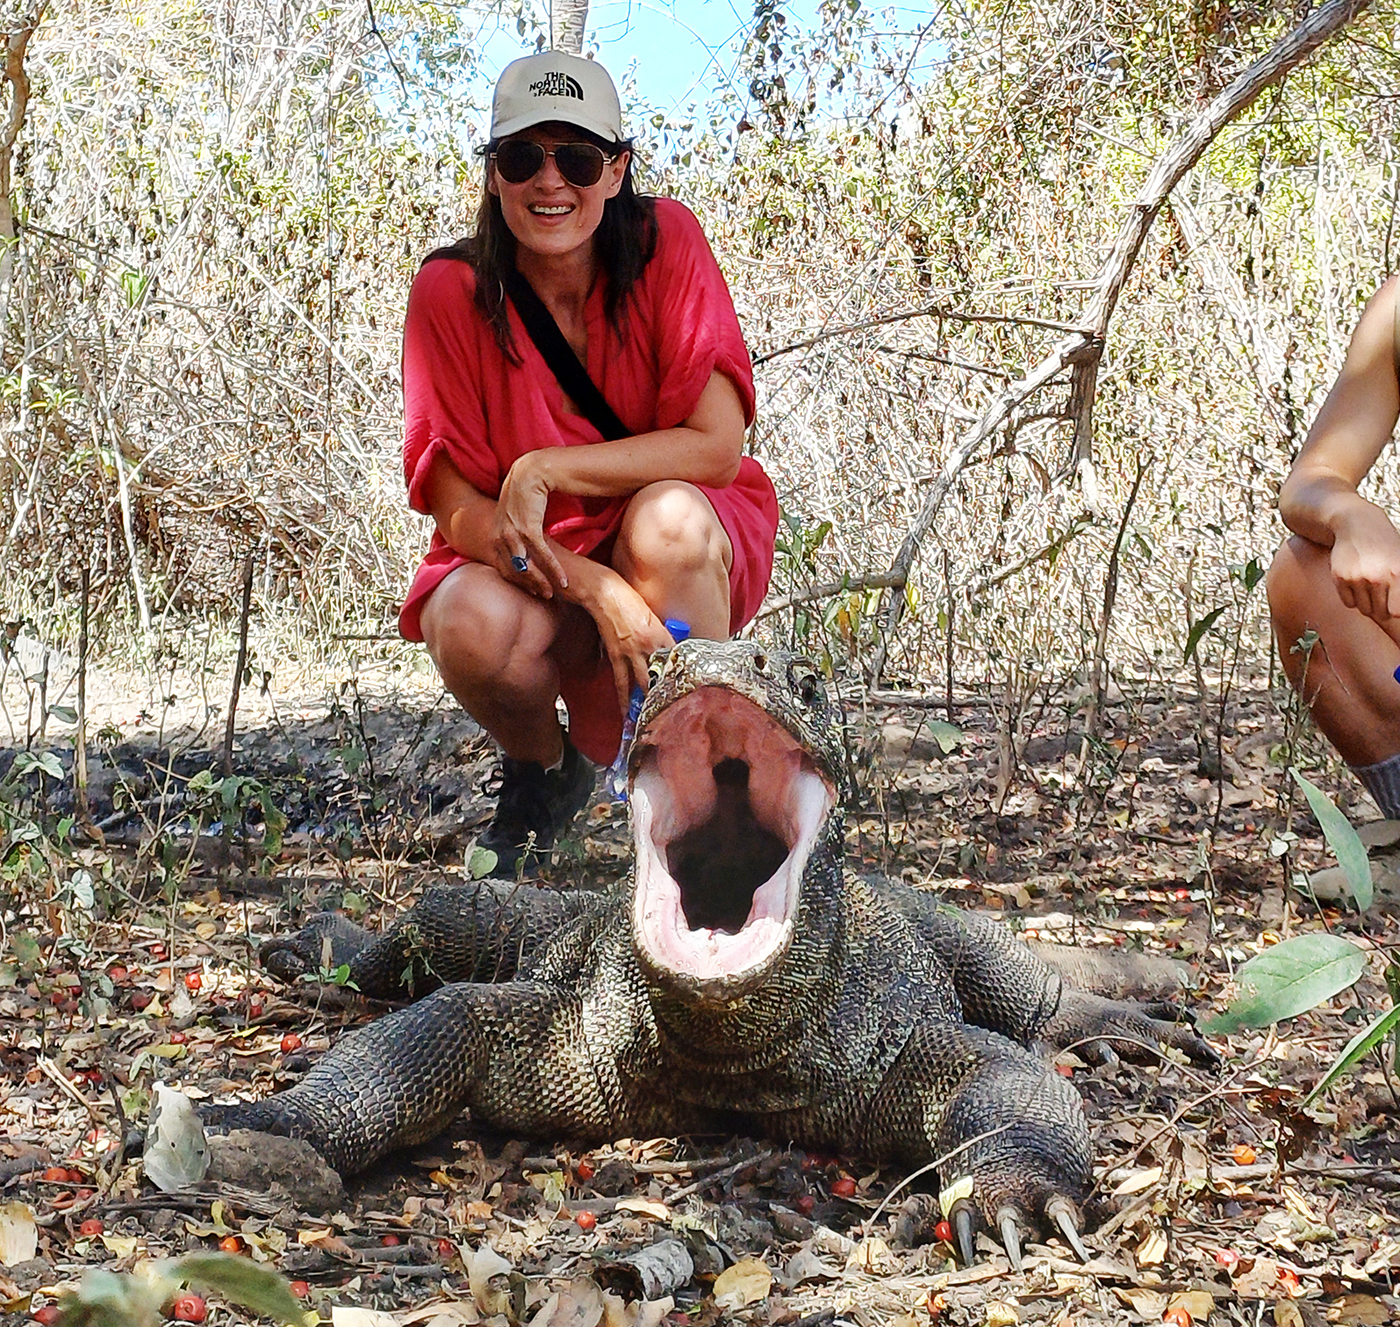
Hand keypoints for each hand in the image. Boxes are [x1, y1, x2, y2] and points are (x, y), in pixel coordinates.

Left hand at [492, 454, 567, 597]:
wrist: (530, 471)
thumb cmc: (526, 494)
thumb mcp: (513, 514)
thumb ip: (514, 530)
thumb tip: (518, 543)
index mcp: (494, 534)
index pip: (503, 566)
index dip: (518, 581)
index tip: (531, 590)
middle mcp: (500, 536)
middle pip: (513, 570)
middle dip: (529, 585)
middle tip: (543, 597)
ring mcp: (512, 533)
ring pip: (526, 566)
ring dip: (541, 581)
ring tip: (553, 593)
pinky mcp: (528, 528)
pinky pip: (541, 555)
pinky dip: (553, 569)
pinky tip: (562, 580)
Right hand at [581, 570, 675, 713]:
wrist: (606, 595)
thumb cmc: (630, 601)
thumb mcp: (653, 617)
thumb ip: (662, 635)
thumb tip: (670, 652)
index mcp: (661, 634)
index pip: (677, 660)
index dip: (683, 676)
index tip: (690, 690)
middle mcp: (649, 645)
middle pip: (662, 675)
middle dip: (667, 694)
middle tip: (675, 712)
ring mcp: (632, 652)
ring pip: (643, 682)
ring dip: (648, 701)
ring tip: (652, 718)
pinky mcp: (616, 655)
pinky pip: (621, 681)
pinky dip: (625, 698)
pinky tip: (627, 711)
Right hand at [1330, 502, 1399, 644]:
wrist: (1357, 524)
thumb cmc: (1384, 544)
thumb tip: (1397, 612)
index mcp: (1398, 573)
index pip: (1397, 611)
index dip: (1396, 610)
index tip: (1394, 607)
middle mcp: (1378, 577)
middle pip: (1382, 614)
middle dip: (1383, 609)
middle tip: (1383, 598)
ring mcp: (1358, 578)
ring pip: (1364, 610)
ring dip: (1367, 604)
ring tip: (1370, 588)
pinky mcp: (1340, 578)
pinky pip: (1349, 603)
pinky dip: (1353, 598)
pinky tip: (1356, 584)